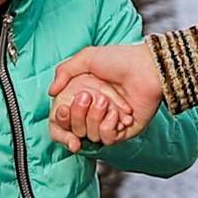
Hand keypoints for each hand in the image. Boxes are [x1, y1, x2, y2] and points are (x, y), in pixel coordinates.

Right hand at [49, 41, 163, 150]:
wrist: (145, 68)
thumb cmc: (119, 60)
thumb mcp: (86, 58)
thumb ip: (64, 71)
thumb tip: (51, 92)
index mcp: (85, 96)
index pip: (64, 117)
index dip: (61, 118)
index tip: (63, 111)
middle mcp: (95, 111)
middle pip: (75, 128)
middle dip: (79, 114)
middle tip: (87, 97)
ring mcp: (109, 122)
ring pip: (91, 135)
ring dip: (95, 118)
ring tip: (105, 101)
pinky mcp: (124, 132)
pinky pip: (108, 140)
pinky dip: (109, 127)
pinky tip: (116, 115)